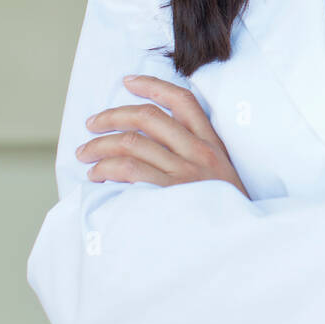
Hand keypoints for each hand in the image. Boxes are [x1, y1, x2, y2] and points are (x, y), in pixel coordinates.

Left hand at [75, 74, 249, 197]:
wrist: (239, 241)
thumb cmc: (224, 212)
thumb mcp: (220, 175)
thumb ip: (194, 156)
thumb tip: (150, 143)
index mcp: (212, 144)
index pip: (182, 101)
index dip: (152, 85)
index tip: (128, 82)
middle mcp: (199, 153)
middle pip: (148, 117)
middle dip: (112, 116)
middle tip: (92, 124)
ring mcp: (184, 173)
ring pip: (131, 143)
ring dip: (99, 146)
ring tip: (85, 155)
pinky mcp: (169, 194)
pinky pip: (128, 170)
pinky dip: (105, 168)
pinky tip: (96, 175)